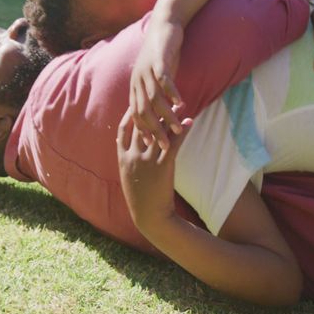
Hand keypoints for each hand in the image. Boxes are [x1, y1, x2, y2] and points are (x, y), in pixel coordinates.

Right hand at [116, 108, 192, 230]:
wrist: (149, 216)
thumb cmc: (140, 199)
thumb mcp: (129, 178)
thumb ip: (129, 162)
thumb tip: (135, 149)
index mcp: (122, 159)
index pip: (123, 130)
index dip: (129, 115)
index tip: (136, 103)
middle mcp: (133, 156)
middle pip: (143, 126)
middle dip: (153, 110)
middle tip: (162, 97)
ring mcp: (147, 161)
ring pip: (159, 132)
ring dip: (171, 117)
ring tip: (180, 105)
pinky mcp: (162, 167)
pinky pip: (173, 144)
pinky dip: (182, 132)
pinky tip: (190, 123)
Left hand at [130, 16, 184, 150]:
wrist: (164, 25)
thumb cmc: (162, 53)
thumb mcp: (156, 76)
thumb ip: (157, 94)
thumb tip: (163, 112)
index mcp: (135, 86)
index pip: (135, 114)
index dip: (143, 131)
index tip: (152, 146)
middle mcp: (137, 80)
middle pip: (143, 111)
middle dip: (154, 130)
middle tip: (164, 146)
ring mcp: (147, 70)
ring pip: (154, 99)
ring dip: (166, 115)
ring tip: (178, 128)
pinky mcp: (159, 60)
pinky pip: (163, 80)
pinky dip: (171, 93)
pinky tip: (181, 102)